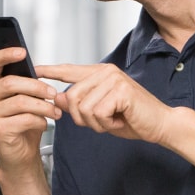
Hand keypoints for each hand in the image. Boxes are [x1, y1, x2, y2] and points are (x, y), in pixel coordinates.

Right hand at [0, 47, 60, 170]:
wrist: (20, 153)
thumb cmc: (22, 124)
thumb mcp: (23, 98)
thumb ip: (24, 83)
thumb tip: (37, 70)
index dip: (6, 54)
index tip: (22, 52)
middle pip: (10, 82)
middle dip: (37, 86)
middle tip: (53, 93)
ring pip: (21, 101)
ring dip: (44, 106)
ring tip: (54, 111)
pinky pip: (24, 119)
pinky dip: (40, 121)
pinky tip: (42, 124)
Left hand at [37, 63, 170, 143]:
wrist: (160, 124)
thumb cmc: (132, 118)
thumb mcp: (100, 112)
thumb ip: (80, 104)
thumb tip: (56, 98)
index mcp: (100, 73)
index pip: (69, 70)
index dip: (50, 71)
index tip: (34, 70)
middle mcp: (106, 71)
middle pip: (71, 97)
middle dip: (82, 118)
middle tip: (102, 121)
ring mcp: (113, 79)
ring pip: (83, 107)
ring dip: (96, 123)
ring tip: (113, 120)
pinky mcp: (121, 90)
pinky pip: (97, 113)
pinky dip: (106, 124)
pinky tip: (119, 120)